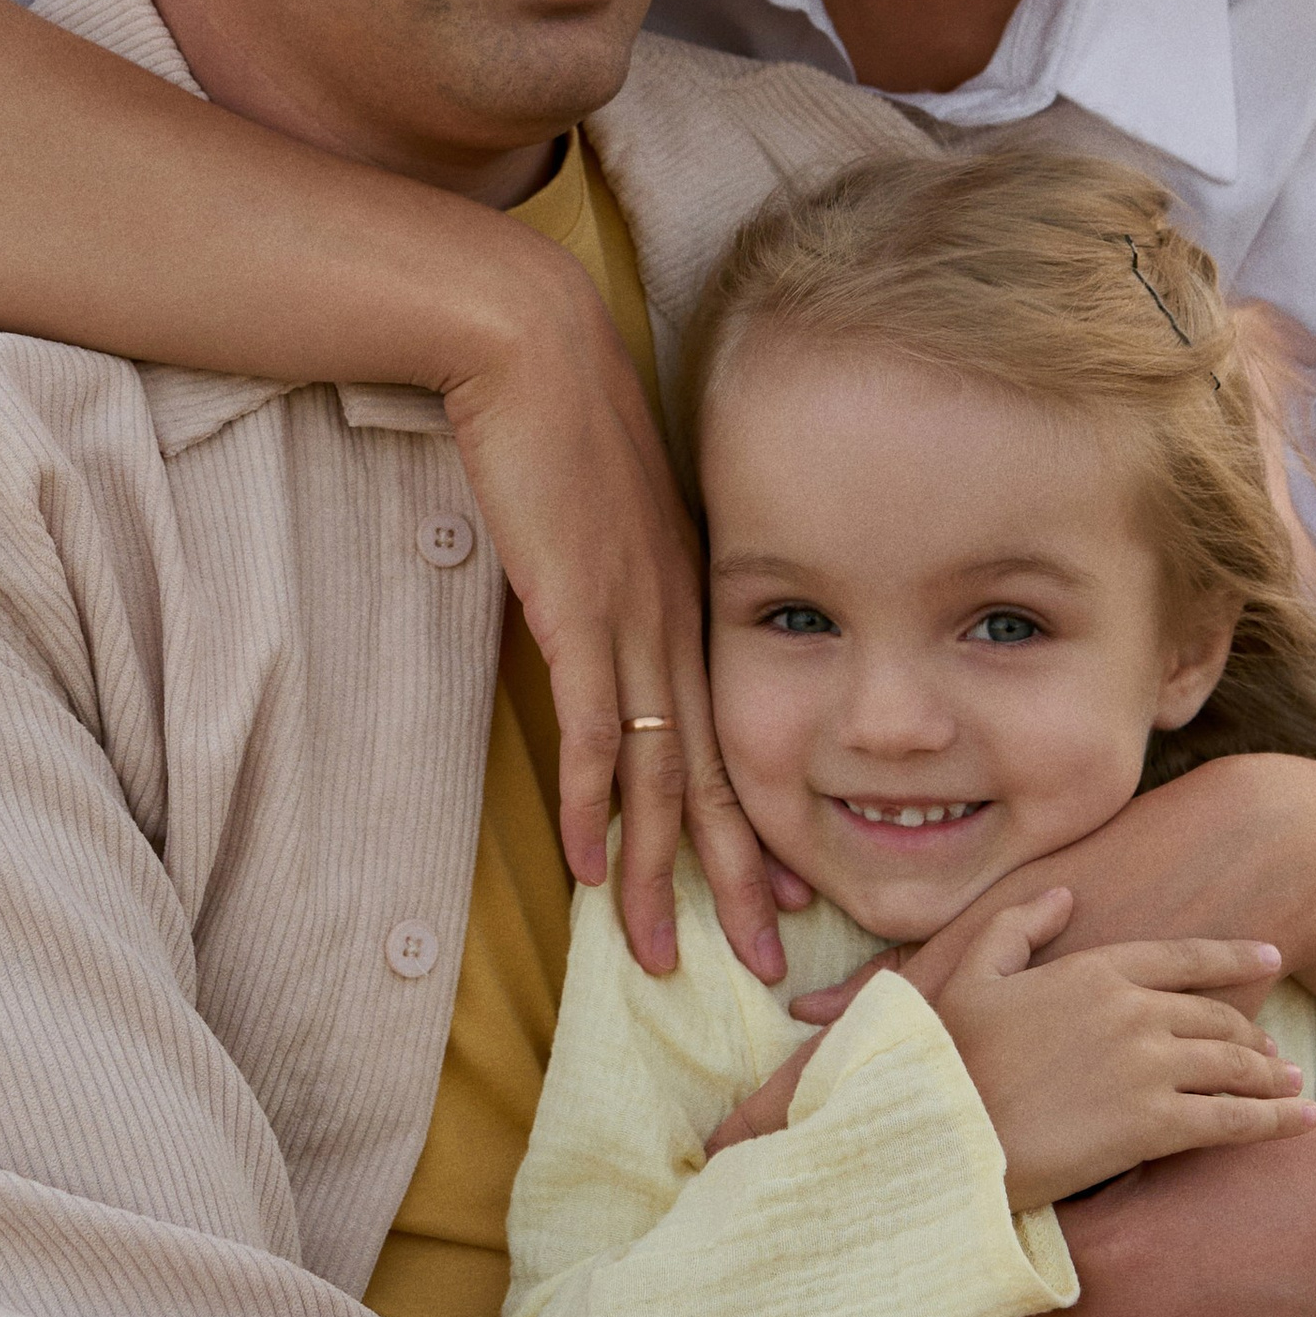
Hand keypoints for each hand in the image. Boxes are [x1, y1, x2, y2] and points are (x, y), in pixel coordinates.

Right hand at [443, 228, 780, 982]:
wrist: (533, 349)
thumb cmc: (562, 423)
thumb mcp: (608, 520)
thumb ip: (617, 583)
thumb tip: (599, 635)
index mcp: (693, 604)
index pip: (734, 739)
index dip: (756, 826)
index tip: (782, 898)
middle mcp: (680, 623)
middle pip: (718, 779)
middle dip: (743, 882)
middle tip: (770, 967)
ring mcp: (633, 620)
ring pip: (657, 775)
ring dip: (657, 874)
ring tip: (669, 955)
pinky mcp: (577, 610)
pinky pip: (590, 729)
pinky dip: (587, 803)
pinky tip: (586, 866)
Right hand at [930, 893, 1307, 1207]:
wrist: (940, 1130)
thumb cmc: (946, 1057)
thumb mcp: (971, 975)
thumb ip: (1018, 928)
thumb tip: (1065, 895)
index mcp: (1095, 972)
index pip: (1184, 959)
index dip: (1234, 958)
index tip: (1271, 958)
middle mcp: (1133, 1012)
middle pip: (1217, 1017)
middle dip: (1251, 1033)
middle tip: (1272, 1050)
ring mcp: (1148, 1068)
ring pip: (1234, 1065)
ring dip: (1270, 1075)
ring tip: (1292, 1085)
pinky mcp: (1153, 1125)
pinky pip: (1233, 1119)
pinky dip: (1276, 1119)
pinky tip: (1302, 1120)